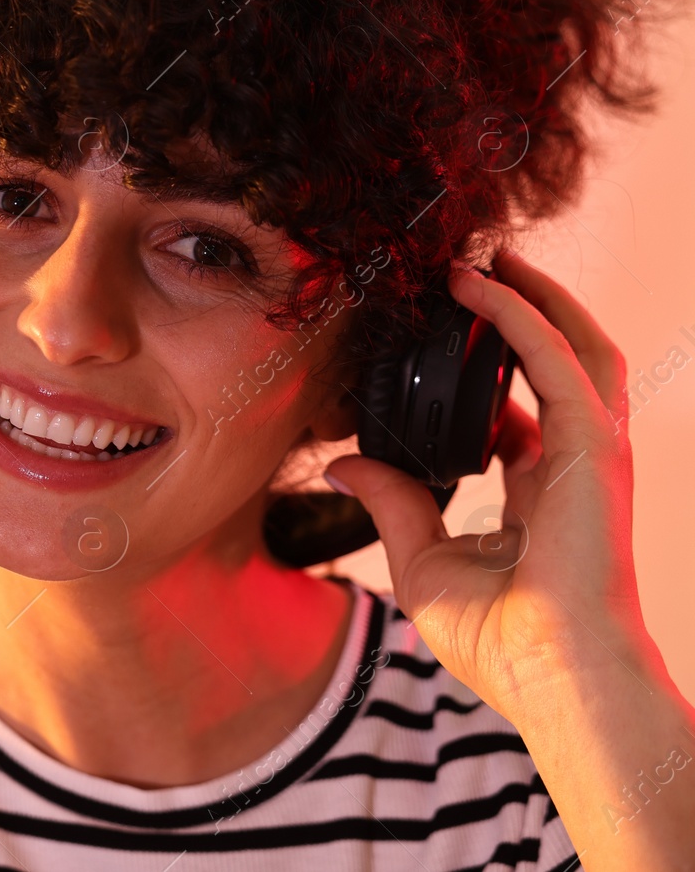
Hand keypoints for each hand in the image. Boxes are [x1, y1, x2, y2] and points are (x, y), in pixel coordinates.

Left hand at [323, 249, 649, 717]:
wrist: (555, 676)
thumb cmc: (503, 640)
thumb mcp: (423, 560)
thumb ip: (392, 503)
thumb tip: (342, 465)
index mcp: (543, 495)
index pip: (524, 413)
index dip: (488, 374)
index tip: (442, 342)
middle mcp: (574, 465)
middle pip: (561, 365)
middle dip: (525, 314)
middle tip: (473, 274)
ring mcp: (593, 452)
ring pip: (575, 345)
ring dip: (531, 296)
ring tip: (484, 259)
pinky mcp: (593, 444)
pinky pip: (556, 357)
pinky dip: (521, 313)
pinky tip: (482, 285)